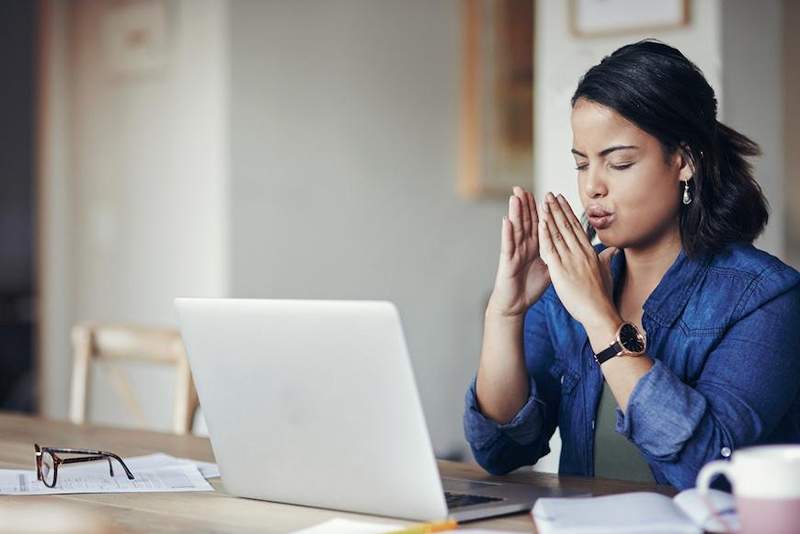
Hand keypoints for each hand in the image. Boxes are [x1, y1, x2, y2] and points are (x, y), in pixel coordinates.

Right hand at [487, 186, 550, 317]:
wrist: (516, 304)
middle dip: (526, 204)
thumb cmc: (530, 287)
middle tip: (523, 187)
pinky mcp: (507, 261)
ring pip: (516, 228)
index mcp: (535, 246)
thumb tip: (578, 249)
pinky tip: (507, 220)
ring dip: (515, 212)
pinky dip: (507, 232)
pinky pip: (507, 245)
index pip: (540, 223)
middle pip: (526, 221)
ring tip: (515, 196)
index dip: (544, 209)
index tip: (547, 194)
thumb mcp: (552, 269)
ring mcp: (514, 252)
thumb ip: (562, 256)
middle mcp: (523, 246)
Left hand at [537, 192, 620, 328]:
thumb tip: (613, 250)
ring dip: (550, 216)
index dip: (568, 213)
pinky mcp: (561, 269)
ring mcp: (571, 260)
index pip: (576, 228)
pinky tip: (540, 222)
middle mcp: (580, 252)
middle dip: (557, 208)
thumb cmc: (602, 297)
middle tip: (549, 194)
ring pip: (558, 233)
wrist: (599, 312)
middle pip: (567, 226)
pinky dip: (545, 234)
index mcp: (589, 253)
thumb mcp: (605, 273)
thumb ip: (606, 259)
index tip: (562, 200)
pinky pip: (550, 247)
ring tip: (543, 202)